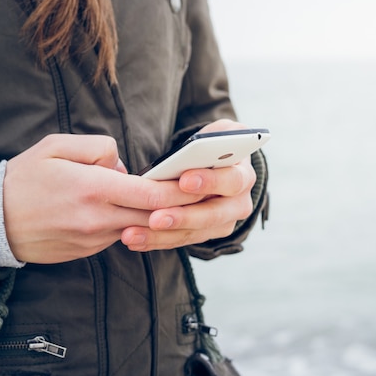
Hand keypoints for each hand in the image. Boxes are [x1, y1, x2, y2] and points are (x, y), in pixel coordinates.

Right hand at [2, 134, 202, 263]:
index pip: (151, 193)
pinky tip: (131, 210)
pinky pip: (118, 235)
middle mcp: (97, 218)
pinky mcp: (87, 251)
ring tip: (170, 199)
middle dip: (179, 206)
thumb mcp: (55, 146)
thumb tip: (124, 165)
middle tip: (200, 193)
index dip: (180, 190)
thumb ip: (98, 148)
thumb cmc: (23, 179)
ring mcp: (93, 239)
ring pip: (138, 227)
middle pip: (153, 215)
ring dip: (155, 215)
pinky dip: (130, 223)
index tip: (199, 182)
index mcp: (93, 189)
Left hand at [121, 119, 256, 250]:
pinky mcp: (206, 234)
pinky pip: (180, 240)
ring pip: (193, 233)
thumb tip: (193, 148)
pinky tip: (133, 239)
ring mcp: (224, 222)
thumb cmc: (212, 147)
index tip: (184, 181)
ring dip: (161, 235)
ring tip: (132, 235)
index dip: (210, 181)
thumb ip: (210, 138)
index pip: (232, 180)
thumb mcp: (215, 135)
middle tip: (155, 219)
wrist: (216, 166)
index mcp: (243, 175)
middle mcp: (239, 203)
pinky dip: (155, 240)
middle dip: (182, 217)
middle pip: (213, 215)